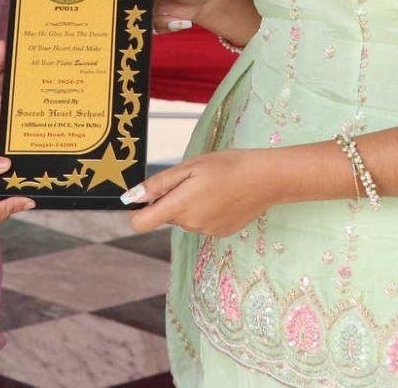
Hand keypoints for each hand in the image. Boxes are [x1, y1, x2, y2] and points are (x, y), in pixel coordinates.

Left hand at [125, 150, 280, 236]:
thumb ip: (159, 185)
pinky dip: (205, 210)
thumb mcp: (189, 167)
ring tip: (211, 186)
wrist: (265, 179)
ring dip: (189, 204)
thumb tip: (131, 198)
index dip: (137, 211)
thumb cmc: (227, 166)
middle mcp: (190, 225)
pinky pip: (202, 222)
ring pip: (185, 218)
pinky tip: (222, 196)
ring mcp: (206, 231)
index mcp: (179, 207)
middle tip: (192, 179)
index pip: (140, 223)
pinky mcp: (220, 233)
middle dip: (171, 199)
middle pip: (166, 216)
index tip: (146, 198)